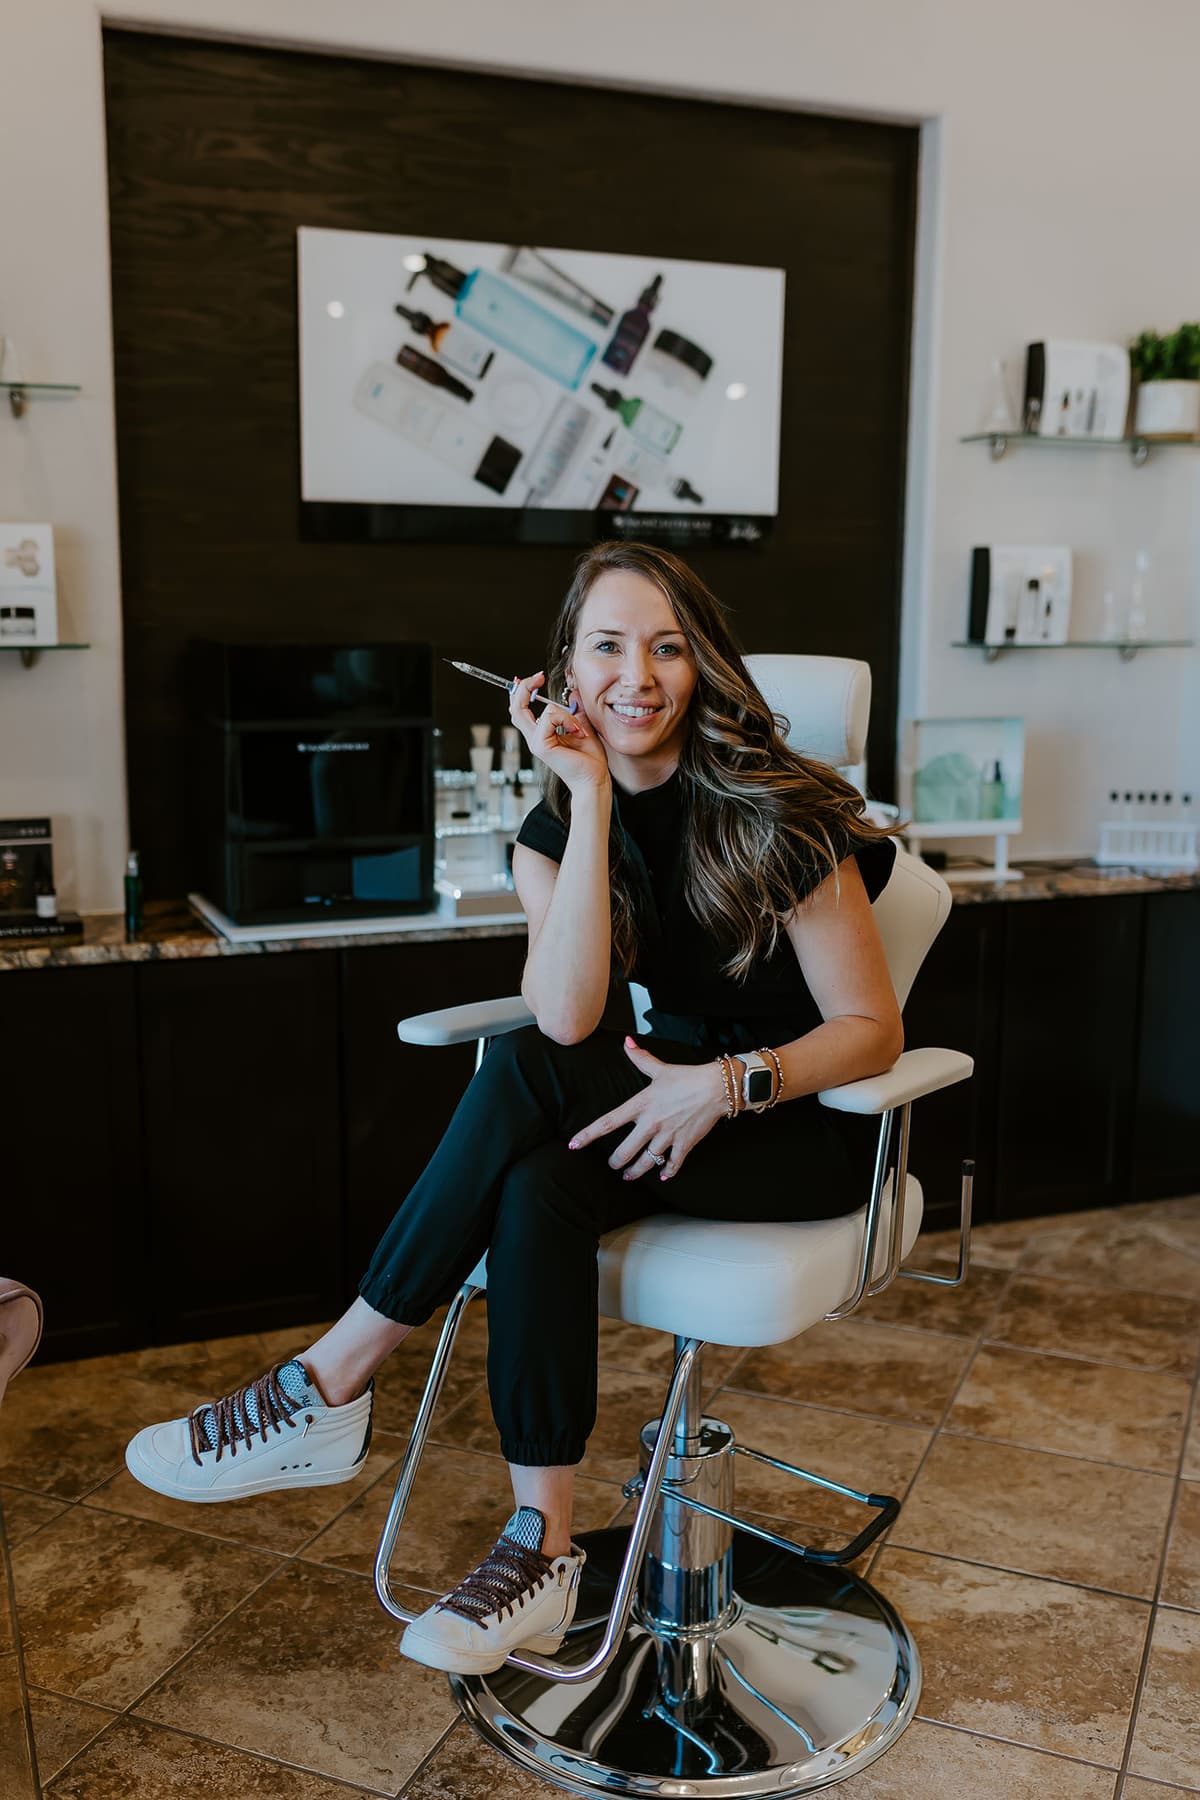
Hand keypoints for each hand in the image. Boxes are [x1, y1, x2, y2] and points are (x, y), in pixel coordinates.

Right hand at [508, 670, 609, 797]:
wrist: (594, 779)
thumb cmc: (590, 758)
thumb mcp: (581, 725)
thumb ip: (573, 710)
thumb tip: (573, 692)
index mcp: (541, 734)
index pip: (520, 710)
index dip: (522, 691)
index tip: (536, 677)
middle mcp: (535, 739)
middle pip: (516, 708)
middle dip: (525, 687)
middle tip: (538, 676)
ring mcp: (536, 743)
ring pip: (544, 710)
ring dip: (567, 714)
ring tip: (579, 729)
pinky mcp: (541, 746)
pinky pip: (550, 718)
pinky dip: (567, 720)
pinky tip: (578, 733)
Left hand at [568, 1038, 728, 1181]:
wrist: (716, 1087)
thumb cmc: (687, 1077)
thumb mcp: (660, 1068)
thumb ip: (640, 1058)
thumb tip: (626, 1043)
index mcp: (641, 1105)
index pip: (608, 1122)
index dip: (589, 1134)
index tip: (574, 1144)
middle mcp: (650, 1123)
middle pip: (624, 1152)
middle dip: (615, 1163)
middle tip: (613, 1165)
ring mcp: (667, 1136)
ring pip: (645, 1163)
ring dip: (635, 1172)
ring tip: (629, 1176)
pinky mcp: (684, 1144)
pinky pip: (672, 1165)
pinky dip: (667, 1172)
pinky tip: (663, 1176)